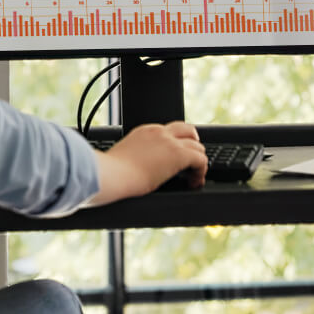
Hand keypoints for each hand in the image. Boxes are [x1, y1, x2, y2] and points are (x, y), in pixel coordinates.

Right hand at [88, 122, 206, 205]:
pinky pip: (201, 159)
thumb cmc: (113, 172)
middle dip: (193, 145)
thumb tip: (138, 168)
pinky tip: (194, 182)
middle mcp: (159, 132)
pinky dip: (201, 171)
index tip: (175, 158)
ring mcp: (170, 142)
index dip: (177, 144)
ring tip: (193, 176)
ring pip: (197, 145)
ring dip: (198, 161)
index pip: (169, 131)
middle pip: (188, 131)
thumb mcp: (125, 157)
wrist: (112, 174)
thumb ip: (136, 157)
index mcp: (145, 132)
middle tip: (192, 162)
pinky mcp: (178, 154)